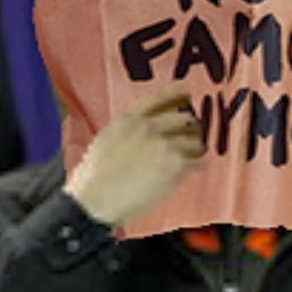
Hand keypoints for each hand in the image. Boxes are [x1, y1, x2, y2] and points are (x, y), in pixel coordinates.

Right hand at [65, 86, 205, 226]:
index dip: (175, 92)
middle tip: (193, 133)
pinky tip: (197, 169)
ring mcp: (164, 144)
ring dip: (195, 149)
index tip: (186, 91)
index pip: (158, 98)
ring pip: (194, 141)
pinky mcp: (175, 164)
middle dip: (190, 127)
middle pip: (183, 118)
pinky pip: (197, 162)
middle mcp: (148, 127)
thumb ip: (126, 132)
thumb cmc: (93, 178)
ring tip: (195, 155)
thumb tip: (141, 134)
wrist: (96, 200)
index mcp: (128, 120)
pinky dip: (198, 166)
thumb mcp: (104, 142)